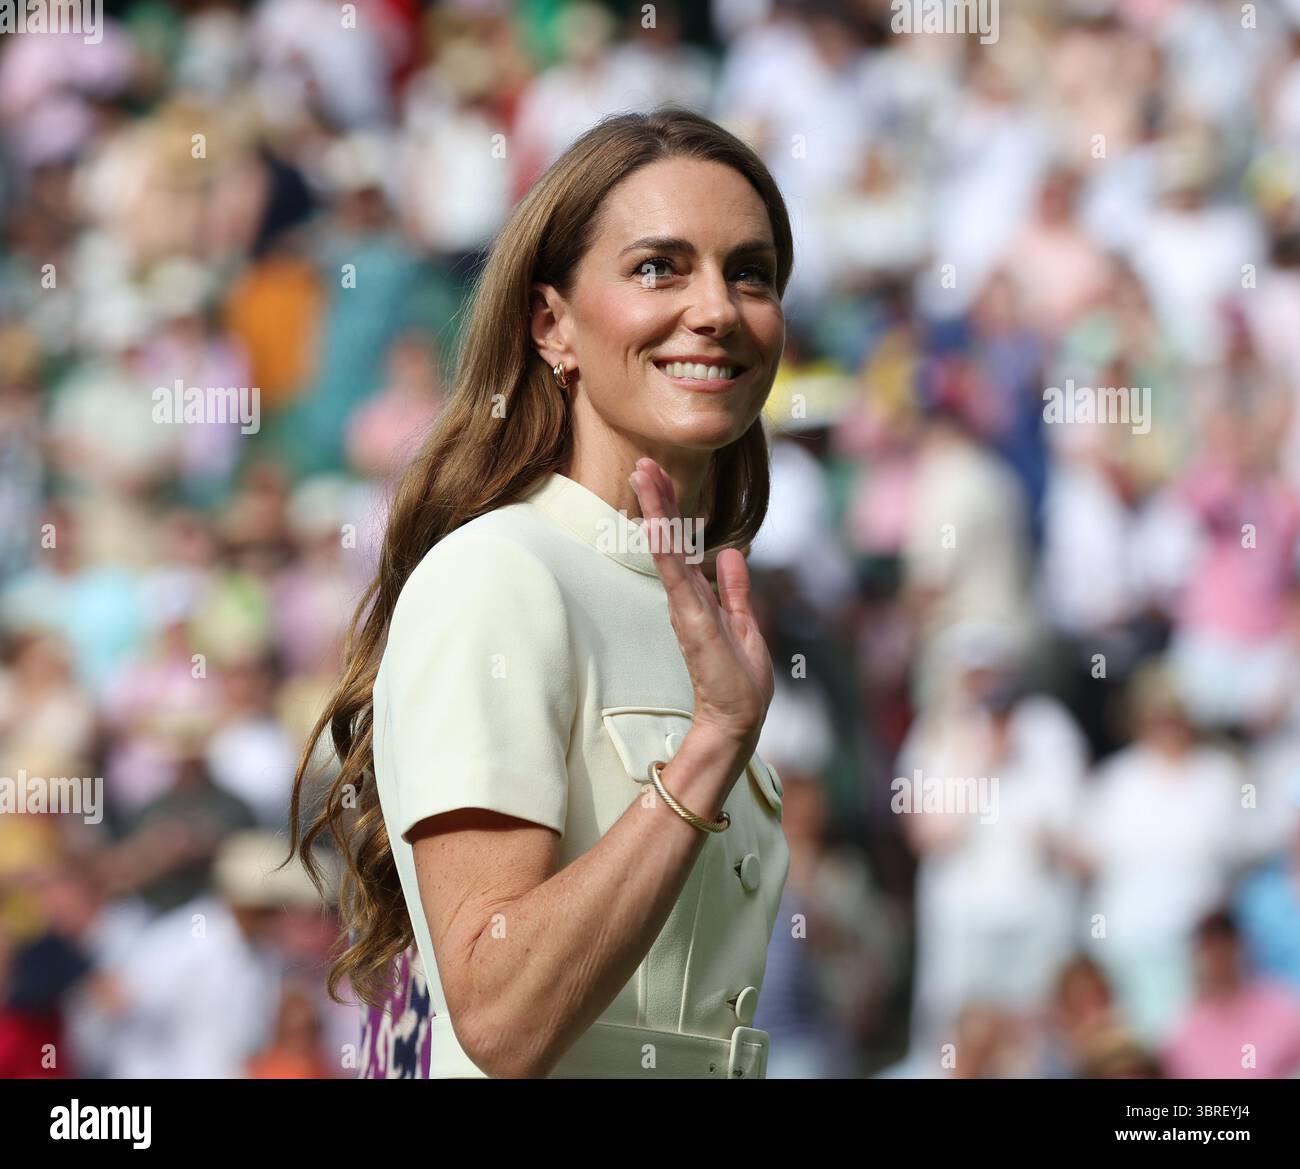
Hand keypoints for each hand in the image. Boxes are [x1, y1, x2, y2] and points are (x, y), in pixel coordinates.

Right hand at [628, 457, 773, 751]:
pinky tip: (657, 520)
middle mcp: (686, 596)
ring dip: (657, 511)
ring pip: (666, 549)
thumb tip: (731, 552)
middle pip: (668, 539)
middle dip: (658, 500)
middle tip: (643, 463)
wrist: (740, 716)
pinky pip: (673, 574)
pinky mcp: (689, 618)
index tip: (661, 477)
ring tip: (644, 474)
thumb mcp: (744, 621)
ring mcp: (684, 606)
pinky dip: (664, 545)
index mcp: (698, 595)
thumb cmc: (739, 679)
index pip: (681, 544)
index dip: (672, 511)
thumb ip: (733, 588)